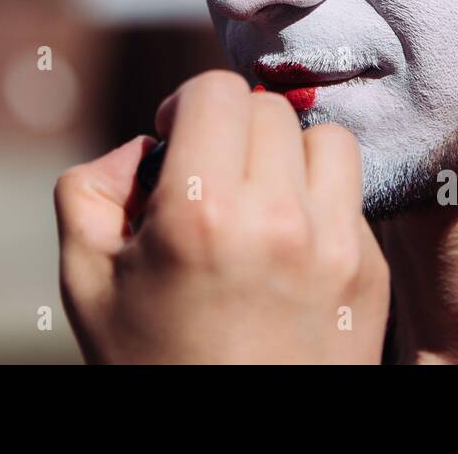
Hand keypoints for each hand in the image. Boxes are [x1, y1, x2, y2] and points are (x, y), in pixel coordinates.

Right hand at [54, 70, 389, 362]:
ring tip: (260, 201)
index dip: (186, 106)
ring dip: (289, 154)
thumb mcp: (86, 281)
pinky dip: (319, 201)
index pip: (216, 90)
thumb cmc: (150, 366)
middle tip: (212, 178)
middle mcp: (278, 221)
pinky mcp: (371, 273)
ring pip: (327, 139)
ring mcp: (337, 248)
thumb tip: (145, 144)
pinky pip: (351, 194)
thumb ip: (89, 188)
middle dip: (233, 130)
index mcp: (201, 216)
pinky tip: (288, 246)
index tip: (176, 144)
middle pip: (270, 109)